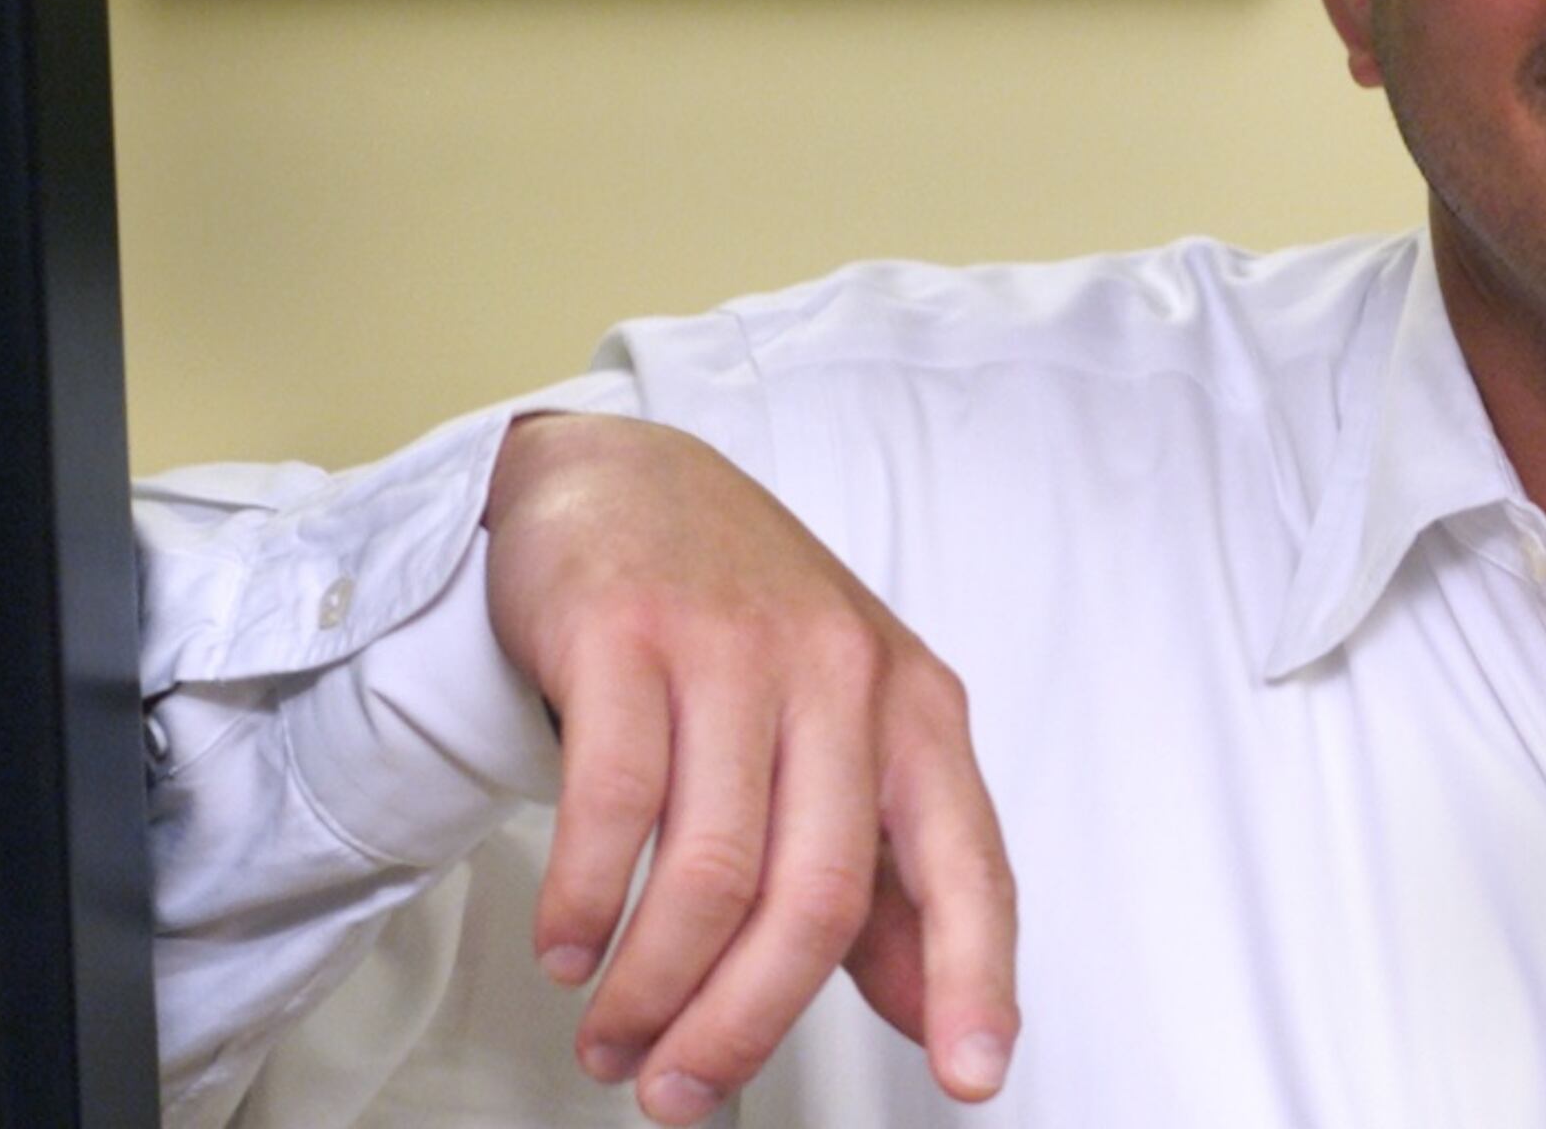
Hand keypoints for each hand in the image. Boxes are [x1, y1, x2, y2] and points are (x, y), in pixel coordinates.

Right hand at [483, 412, 1017, 1123]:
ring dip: (651, 985)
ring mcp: (737, 648)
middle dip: (743, 1023)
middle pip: (817, 897)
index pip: (968, 864)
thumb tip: (930, 1003)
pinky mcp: (630, 633)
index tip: (974, 1077)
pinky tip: (571, 946)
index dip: (975, 980)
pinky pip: (615, 803)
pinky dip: (586, 901)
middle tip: (678, 1092)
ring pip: (712, 869)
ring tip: (613, 1035)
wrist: (625, 478)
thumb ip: (889, 870)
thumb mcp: (843, 729)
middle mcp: (842, 676)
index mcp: (916, 709)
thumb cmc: (744, 617)